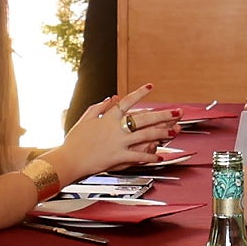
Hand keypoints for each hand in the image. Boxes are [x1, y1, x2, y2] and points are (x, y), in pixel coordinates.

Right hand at [52, 84, 173, 179]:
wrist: (69, 159)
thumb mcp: (85, 119)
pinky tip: (161, 155)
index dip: (140, 93)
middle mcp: (116, 128)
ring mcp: (119, 142)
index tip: (150, 86)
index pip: (128, 101)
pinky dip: (150, 156)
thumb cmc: (75, 141)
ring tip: (175, 131)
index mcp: (108, 117)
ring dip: (163, 133)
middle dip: (163, 114)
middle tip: (177, 111)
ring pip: (146, 136)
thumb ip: (99, 107)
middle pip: (144, 118)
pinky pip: (139, 156)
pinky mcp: (119, 157)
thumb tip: (110, 99)